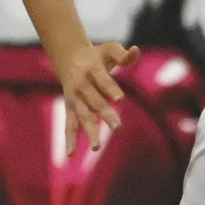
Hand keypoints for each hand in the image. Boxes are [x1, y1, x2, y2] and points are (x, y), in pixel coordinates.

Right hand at [58, 40, 138, 157]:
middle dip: (105, 114)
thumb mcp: (109, 49)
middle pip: (94, 101)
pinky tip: (70, 155)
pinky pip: (69, 125)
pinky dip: (69, 140)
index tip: (120, 98)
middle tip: (117, 127)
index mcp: (91, 68)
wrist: (69, 57)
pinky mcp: (70, 108)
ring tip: (97, 147)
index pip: (102, 80)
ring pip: (82, 116)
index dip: (110, 88)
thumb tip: (136, 51)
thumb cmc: (96, 55)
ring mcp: (74, 98)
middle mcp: (81, 85)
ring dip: (89, 131)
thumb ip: (123, 54)